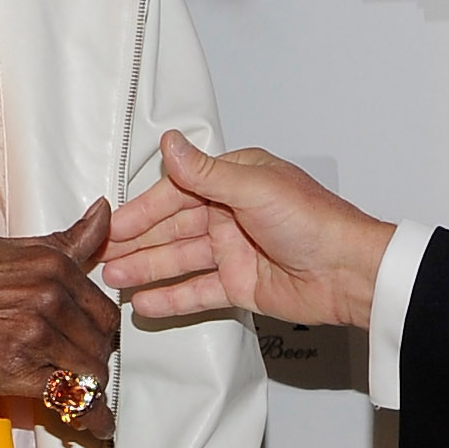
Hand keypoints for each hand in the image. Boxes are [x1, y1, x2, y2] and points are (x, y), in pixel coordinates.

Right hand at [0, 199, 119, 442]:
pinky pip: (70, 399)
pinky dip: (90, 417)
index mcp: (51, 264)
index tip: (92, 344)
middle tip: (79, 370)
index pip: (104, 309)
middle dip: (94, 360)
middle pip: (101, 343)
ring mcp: (33, 333)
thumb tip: (103, 213)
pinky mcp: (16, 370)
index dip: (100, 331)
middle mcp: (48, 295)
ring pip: (90, 372)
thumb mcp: (7, 249)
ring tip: (83, 395)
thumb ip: (62, 243)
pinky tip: (97, 425)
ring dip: (89, 388)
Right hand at [104, 131, 391, 334]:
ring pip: (179, 260)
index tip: (112, 225)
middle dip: (136, 242)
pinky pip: (198, 291)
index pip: (176, 192)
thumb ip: (206, 173)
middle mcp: (231, 213)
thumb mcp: (254, 188)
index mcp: (235, 181)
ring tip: (112, 281)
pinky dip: (172, 298)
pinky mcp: (241, 285)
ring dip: (146, 269)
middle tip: (99, 257)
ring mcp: (234, 251)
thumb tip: (171, 142)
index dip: (142, 210)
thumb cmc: (314, 222)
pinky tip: (145, 305)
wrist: (349, 272)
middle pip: (172, 228)